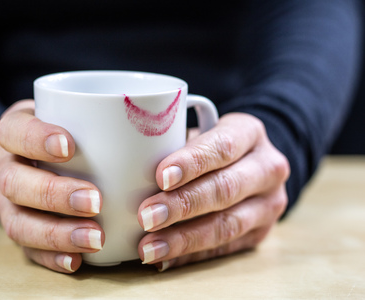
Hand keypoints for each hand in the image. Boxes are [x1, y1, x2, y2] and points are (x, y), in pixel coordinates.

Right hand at [0, 100, 103, 273]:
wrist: (36, 154)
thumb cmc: (64, 131)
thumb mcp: (72, 114)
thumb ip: (96, 116)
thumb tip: (152, 120)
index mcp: (12, 134)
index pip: (13, 132)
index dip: (35, 139)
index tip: (69, 147)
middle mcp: (4, 168)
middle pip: (14, 183)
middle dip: (53, 194)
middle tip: (94, 201)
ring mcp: (6, 203)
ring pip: (17, 223)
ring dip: (56, 233)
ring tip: (94, 238)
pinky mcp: (19, 229)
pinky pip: (27, 250)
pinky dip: (52, 257)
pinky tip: (77, 260)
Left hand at [137, 113, 289, 270]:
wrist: (249, 162)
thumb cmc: (209, 145)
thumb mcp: (199, 131)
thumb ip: (172, 142)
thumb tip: (125, 164)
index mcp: (249, 133)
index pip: (222, 147)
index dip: (192, 163)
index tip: (160, 177)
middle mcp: (267, 168)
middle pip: (225, 188)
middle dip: (182, 205)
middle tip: (146, 216)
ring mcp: (269, 204)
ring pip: (227, 224)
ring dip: (183, 238)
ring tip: (149, 247)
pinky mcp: (260, 232)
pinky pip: (224, 248)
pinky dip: (191, 254)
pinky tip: (164, 258)